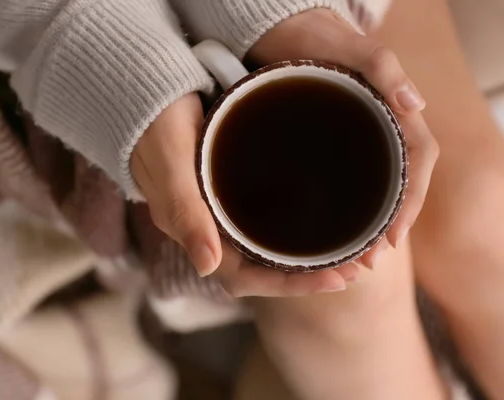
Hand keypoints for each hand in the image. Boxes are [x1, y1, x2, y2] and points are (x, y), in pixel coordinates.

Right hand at [131, 93, 359, 296]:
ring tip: (353, 251)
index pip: (244, 277)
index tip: (335, 279)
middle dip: (309, 274)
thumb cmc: (154, 124)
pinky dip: (299, 225)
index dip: (289, 284)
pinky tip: (327, 217)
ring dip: (309, 254)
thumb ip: (185, 211)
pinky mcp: (231, 188)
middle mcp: (209, 228)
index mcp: (193, 231)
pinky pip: (269, 219)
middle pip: (264, 268)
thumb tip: (208, 267)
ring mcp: (221, 210)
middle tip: (357, 267)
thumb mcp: (170, 162)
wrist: (146, 91)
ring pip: (270, 247)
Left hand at [248, 9, 438, 264]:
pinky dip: (348, 212)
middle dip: (390, 227)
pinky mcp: (332, 145)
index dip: (411, 203)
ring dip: (371, 227)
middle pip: (400, 186)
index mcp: (394, 110)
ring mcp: (358, 139)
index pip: (419, 163)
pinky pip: (350, 182)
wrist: (281, 29)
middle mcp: (380, 130)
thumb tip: (417, 105)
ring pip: (376, 190)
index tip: (392, 238)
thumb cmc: (314, 36)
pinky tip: (333, 232)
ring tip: (354, 260)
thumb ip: (382, 67)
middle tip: (369, 262)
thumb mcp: (347, 46)